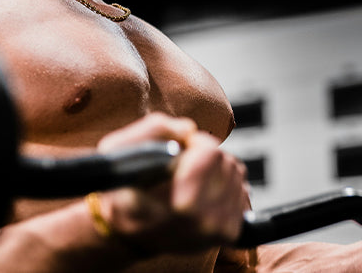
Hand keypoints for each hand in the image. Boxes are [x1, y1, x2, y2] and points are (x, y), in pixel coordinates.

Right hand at [96, 113, 248, 253]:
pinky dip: (225, 184)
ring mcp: (220, 230)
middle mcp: (206, 222)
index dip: (196, 142)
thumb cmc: (121, 189)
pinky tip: (204, 189)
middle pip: (226, 161)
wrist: (128, 232)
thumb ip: (155, 129)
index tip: (183, 145)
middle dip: (206, 154)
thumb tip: (189, 129)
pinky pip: (242, 190)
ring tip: (191, 176)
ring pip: (236, 173)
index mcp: (184, 205)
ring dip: (216, 168)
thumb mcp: (119, 150)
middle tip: (184, 161)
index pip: (211, 155)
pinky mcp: (230, 232)